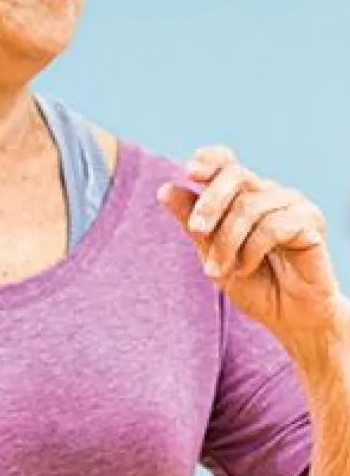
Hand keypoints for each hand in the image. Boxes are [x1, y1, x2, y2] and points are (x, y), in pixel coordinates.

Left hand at [157, 145, 343, 350]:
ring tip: (218, 270)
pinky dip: (251, 250)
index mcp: (241, 193)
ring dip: (227, 242)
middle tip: (196, 231)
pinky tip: (245, 267)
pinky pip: (273, 226)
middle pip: (235, 174)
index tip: (190, 173)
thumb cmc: (250, 282)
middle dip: (209, 203)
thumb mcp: (210, 251)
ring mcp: (291, 203)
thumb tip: (164, 189)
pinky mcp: (310, 222)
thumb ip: (191, 220)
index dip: (208, 159)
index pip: (225, 160)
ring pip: (249, 206)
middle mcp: (267, 191)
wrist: (286, 316)